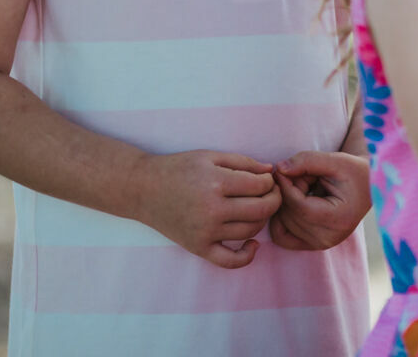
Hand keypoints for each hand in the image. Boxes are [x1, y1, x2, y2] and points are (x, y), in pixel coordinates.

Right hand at [132, 150, 281, 268]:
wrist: (143, 189)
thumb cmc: (179, 168)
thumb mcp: (211, 156)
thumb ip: (243, 162)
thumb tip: (270, 170)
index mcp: (216, 183)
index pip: (260, 186)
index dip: (270, 181)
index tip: (266, 178)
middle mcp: (212, 210)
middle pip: (262, 210)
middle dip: (274, 199)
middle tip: (270, 192)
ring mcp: (205, 232)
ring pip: (251, 230)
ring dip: (263, 219)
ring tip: (257, 208)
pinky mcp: (198, 248)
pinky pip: (230, 261)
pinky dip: (247, 256)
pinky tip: (253, 244)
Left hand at [269, 150, 371, 250]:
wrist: (367, 186)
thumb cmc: (354, 171)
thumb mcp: (336, 160)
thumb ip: (307, 161)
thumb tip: (279, 169)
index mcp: (340, 218)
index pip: (299, 206)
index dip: (285, 186)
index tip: (283, 169)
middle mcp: (330, 237)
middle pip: (289, 215)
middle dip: (286, 192)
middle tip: (300, 175)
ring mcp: (321, 244)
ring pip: (282, 224)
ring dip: (285, 203)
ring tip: (303, 188)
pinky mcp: (313, 245)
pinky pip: (282, 237)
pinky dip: (280, 219)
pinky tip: (292, 202)